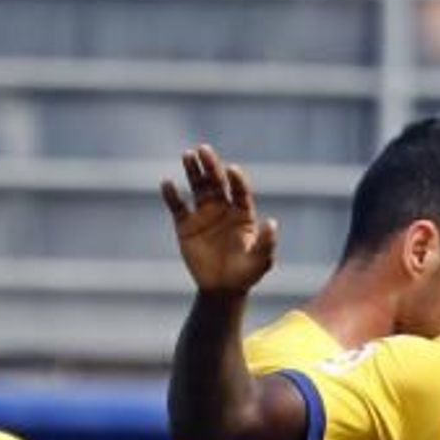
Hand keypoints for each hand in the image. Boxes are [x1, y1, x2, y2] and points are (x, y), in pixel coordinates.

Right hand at [161, 144, 278, 294]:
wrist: (222, 289)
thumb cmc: (245, 274)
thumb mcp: (260, 261)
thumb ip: (266, 242)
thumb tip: (272, 222)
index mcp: (242, 213)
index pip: (239, 191)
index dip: (236, 180)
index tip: (232, 170)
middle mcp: (223, 208)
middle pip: (217, 182)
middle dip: (211, 166)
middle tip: (203, 149)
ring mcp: (204, 214)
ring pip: (197, 187)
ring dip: (192, 171)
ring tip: (187, 155)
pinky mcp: (185, 225)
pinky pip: (177, 207)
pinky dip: (171, 195)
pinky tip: (167, 183)